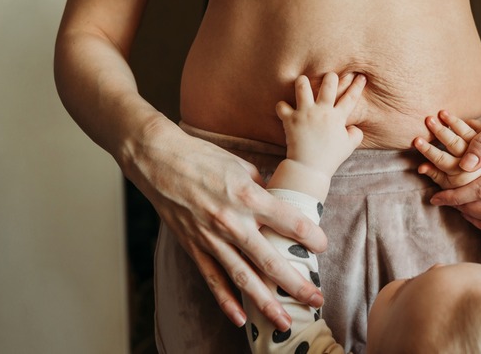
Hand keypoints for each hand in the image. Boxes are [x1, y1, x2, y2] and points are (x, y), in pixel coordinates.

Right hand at [122, 118, 327, 330]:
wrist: (158, 160)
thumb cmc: (203, 157)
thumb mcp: (241, 165)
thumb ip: (263, 189)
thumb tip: (280, 204)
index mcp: (248, 196)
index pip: (289, 222)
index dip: (310, 237)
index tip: (322, 246)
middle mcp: (232, 221)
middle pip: (270, 260)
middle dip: (296, 284)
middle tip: (316, 299)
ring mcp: (211, 238)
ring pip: (243, 278)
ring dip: (266, 302)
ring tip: (284, 321)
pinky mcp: (193, 247)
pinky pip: (212, 279)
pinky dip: (226, 301)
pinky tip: (242, 318)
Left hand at [275, 73, 365, 177]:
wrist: (310, 168)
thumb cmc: (330, 158)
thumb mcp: (349, 147)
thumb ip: (356, 135)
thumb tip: (354, 127)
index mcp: (337, 117)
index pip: (350, 98)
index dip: (357, 86)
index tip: (360, 76)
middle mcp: (322, 111)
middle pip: (329, 84)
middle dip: (330, 77)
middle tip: (329, 76)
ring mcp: (305, 113)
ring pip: (302, 87)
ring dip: (302, 82)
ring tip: (302, 81)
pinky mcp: (290, 119)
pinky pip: (282, 106)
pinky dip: (281, 106)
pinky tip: (284, 108)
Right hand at [414, 110, 480, 188]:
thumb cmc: (466, 188)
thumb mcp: (449, 187)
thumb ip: (435, 175)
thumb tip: (421, 167)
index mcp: (463, 177)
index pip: (442, 160)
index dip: (428, 150)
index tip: (417, 140)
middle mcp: (475, 164)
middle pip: (455, 145)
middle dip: (441, 132)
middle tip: (428, 119)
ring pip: (468, 134)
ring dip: (454, 122)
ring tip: (442, 113)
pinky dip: (470, 123)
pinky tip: (461, 118)